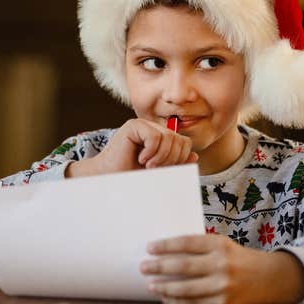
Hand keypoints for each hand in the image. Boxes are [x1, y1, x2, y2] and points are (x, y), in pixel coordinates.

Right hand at [66, 118, 197, 176]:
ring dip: (161, 157)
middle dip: (171, 159)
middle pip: (179, 140)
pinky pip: (155, 137)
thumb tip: (194, 156)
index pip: (184, 143)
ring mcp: (143, 125)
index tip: (166, 170)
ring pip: (169, 138)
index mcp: (161, 138)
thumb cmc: (132, 175)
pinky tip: (141, 159)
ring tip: (148, 165)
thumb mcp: (160, 171)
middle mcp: (154, 128)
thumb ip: (176, 163)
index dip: (180, 159)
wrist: (110, 178)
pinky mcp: (134, 125)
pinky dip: (151, 152)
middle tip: (156, 169)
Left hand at [140, 234, 283, 303]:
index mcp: (220, 246)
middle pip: (183, 267)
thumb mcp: (224, 246)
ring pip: (186, 291)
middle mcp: (222, 266)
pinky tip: (168, 300)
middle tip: (143, 267)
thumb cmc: (240, 259)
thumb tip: (167, 252)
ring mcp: (224, 288)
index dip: (166, 245)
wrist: (271, 279)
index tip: (150, 248)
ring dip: (165, 289)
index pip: (187, 243)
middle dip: (159, 267)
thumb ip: (201, 248)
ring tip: (152, 287)